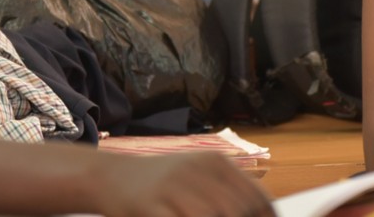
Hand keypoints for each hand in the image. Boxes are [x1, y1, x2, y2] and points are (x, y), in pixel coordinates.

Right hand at [94, 152, 273, 216]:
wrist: (110, 176)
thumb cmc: (162, 185)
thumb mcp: (197, 177)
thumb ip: (227, 193)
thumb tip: (263, 213)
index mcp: (214, 162)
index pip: (255, 197)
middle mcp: (196, 170)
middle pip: (236, 209)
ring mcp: (173, 187)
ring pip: (211, 215)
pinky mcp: (151, 205)